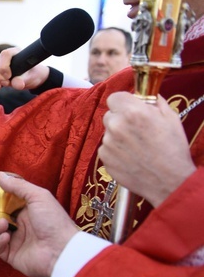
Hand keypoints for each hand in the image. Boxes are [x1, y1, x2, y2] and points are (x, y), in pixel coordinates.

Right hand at [0, 47, 50, 90]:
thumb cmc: (31, 75)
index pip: (5, 54)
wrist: (29, 78)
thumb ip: (23, 80)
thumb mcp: (30, 78)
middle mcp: (4, 56)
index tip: (8, 77)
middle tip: (5, 84)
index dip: (4, 66)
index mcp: (15, 53)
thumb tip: (17, 84)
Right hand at [0, 172, 76, 276]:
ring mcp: (15, 241)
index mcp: (26, 211)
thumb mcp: (38, 196)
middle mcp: (20, 225)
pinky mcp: (12, 255)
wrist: (62, 250)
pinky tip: (7, 237)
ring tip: (3, 223)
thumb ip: (18, 186)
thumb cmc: (54, 220)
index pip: (5, 203)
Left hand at [100, 93, 194, 207]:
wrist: (169, 181)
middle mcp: (116, 125)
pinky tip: (131, 157)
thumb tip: (146, 95)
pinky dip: (115, 150)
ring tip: (137, 146)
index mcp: (133, 112)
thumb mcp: (170, 118)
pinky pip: (106, 148)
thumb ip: (154, 102)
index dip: (122, 102)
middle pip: (110, 114)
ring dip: (118, 136)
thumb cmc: (173, 149)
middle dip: (120, 118)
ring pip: (108, 132)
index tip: (130, 108)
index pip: (114, 97)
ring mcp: (108, 143)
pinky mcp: (104, 157)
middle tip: (136, 129)